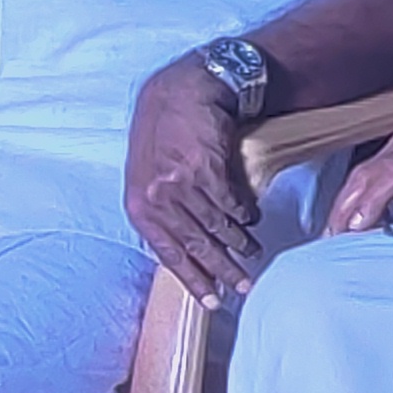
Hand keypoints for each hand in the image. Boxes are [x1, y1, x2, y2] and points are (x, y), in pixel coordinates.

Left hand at [126, 57, 259, 302]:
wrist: (182, 90)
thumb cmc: (163, 132)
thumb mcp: (146, 173)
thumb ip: (159, 210)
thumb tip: (181, 249)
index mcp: (140, 206)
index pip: (169, 254)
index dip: (193, 279)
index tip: (212, 302)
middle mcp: (158, 198)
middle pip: (197, 246)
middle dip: (223, 270)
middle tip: (243, 285)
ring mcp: (182, 185)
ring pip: (218, 226)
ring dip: (239, 242)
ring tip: (252, 251)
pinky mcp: (207, 170)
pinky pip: (232, 203)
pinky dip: (245, 213)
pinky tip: (252, 217)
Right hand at [329, 61, 392, 237]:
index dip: (373, 197)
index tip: (357, 223)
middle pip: (365, 177)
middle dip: (344, 211)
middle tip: (331, 248)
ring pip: (362, 173)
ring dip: (344, 204)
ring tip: (332, 239)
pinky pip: (369, 169)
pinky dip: (354, 192)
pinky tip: (350, 214)